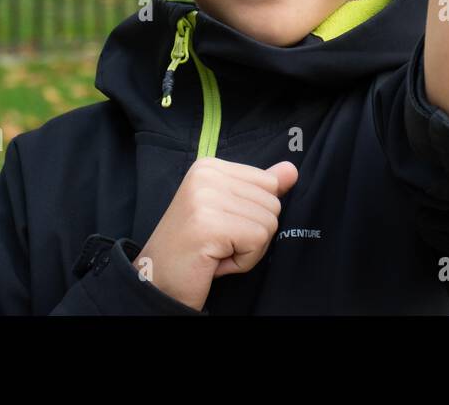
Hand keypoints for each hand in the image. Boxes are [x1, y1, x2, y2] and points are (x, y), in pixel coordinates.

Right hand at [134, 158, 298, 310]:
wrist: (157, 282)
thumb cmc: (194, 250)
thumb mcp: (229, 212)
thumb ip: (259, 189)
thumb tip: (292, 170)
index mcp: (209, 167)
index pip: (269, 183)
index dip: (253, 215)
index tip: (221, 227)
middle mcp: (206, 174)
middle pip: (272, 203)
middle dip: (253, 234)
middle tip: (218, 244)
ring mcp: (205, 197)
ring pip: (269, 223)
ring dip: (248, 250)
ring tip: (216, 252)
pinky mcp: (209, 224)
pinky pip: (258, 241)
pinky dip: (244, 261)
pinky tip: (216, 261)